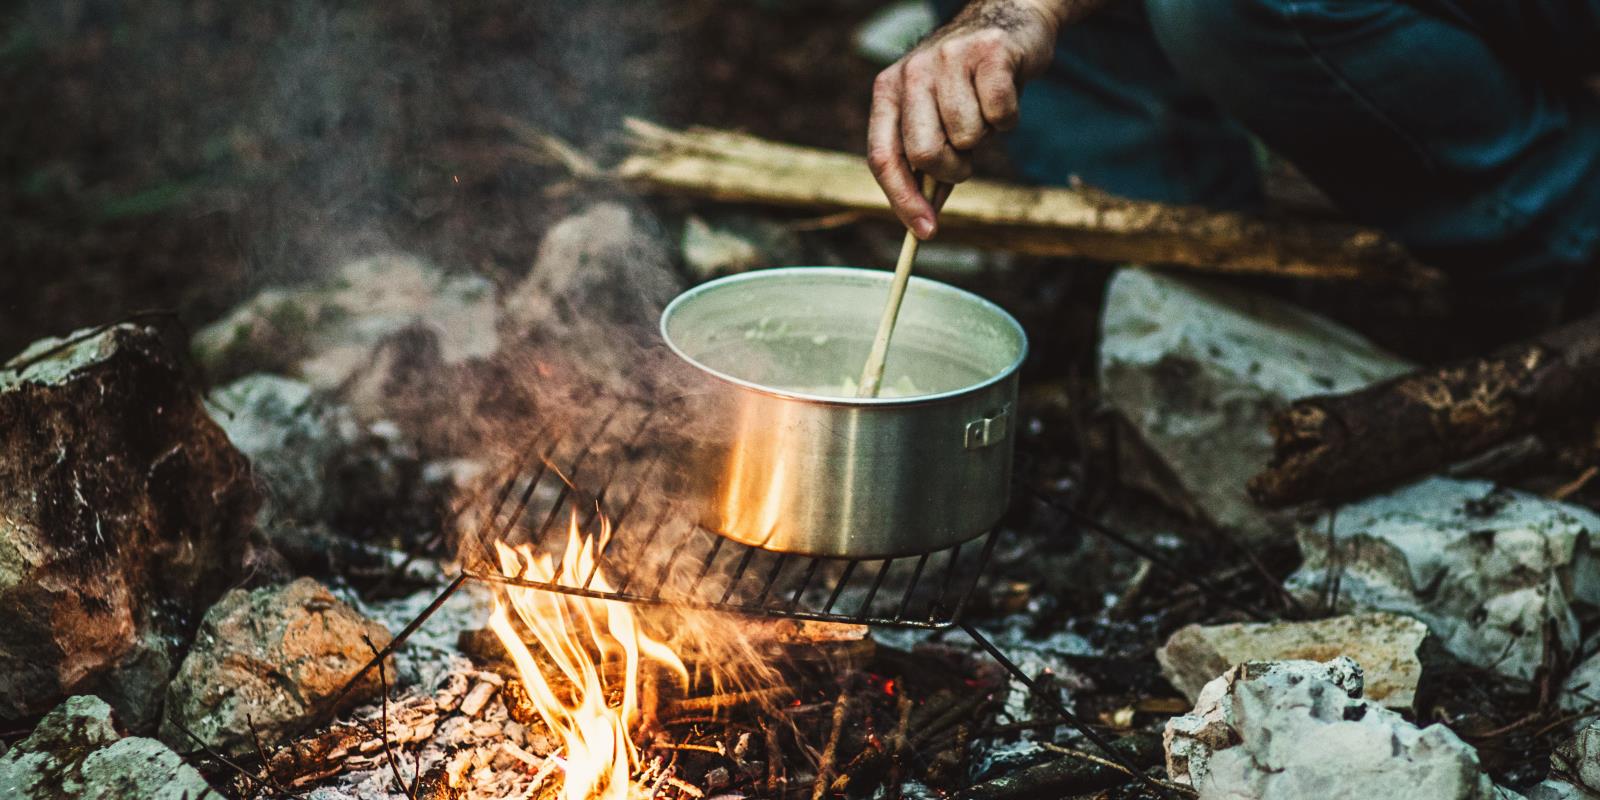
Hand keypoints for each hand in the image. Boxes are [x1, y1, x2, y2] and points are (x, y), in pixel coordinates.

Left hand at [868, 0, 1063, 237]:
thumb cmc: (969, 82)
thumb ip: (927, 166)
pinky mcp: (988, 53)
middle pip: (923, 153)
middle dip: (952, 169)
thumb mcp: (938, 118)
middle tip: (967, 157)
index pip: (882, 157)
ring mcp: (948, 59)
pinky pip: (1000, 116)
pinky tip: (1006, 95)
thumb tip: (922, 222)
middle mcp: (912, 72)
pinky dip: (1009, 119)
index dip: (902, 200)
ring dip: (985, 138)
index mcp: (888, 91)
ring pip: (968, 137)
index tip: (924, 232)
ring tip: (985, 111)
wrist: (1009, 19)